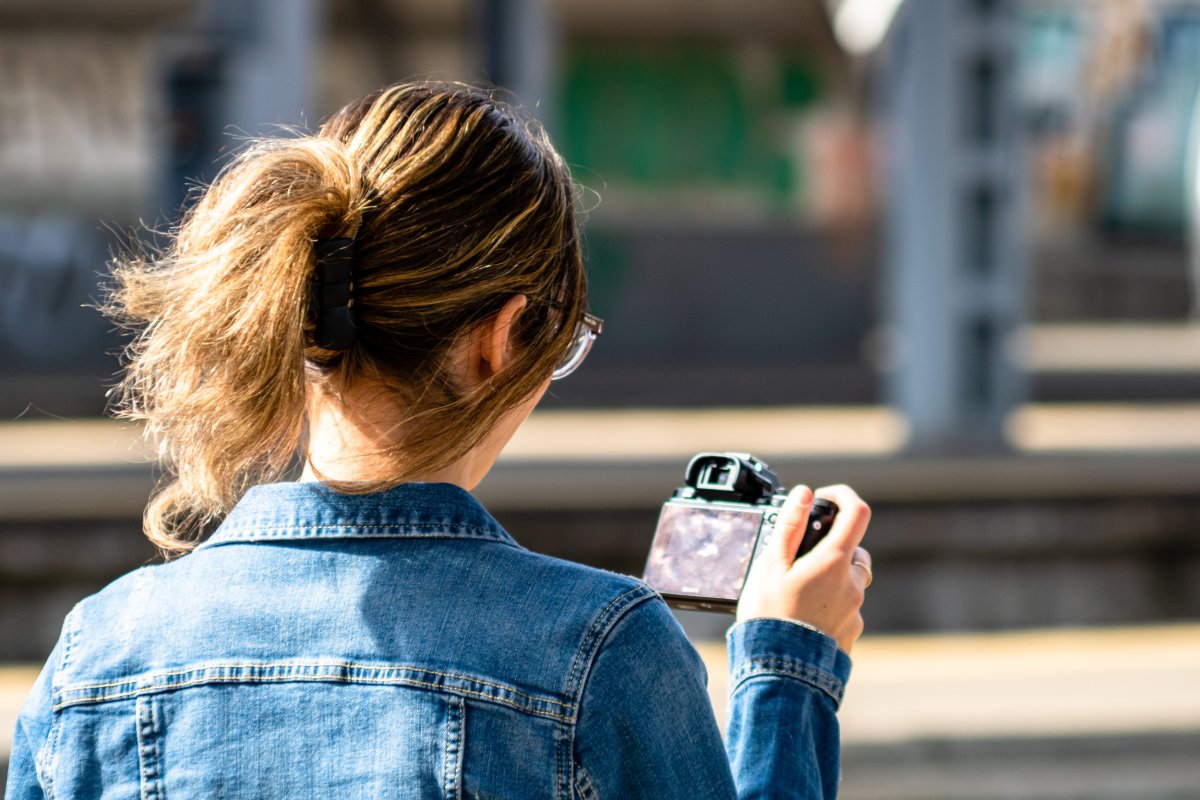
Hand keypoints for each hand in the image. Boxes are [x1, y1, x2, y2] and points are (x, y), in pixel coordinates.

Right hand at [736, 484, 871, 653]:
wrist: (780, 672)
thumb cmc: (771, 616)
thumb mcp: (771, 565)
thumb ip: (789, 526)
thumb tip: (804, 494)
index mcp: (835, 562)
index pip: (857, 512)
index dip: (844, 496)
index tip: (824, 499)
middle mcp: (853, 584)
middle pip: (853, 550)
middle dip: (830, 547)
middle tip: (797, 559)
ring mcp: (855, 610)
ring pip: (848, 581)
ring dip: (827, 579)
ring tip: (792, 595)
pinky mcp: (851, 633)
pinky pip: (844, 608)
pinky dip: (827, 606)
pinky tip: (800, 618)